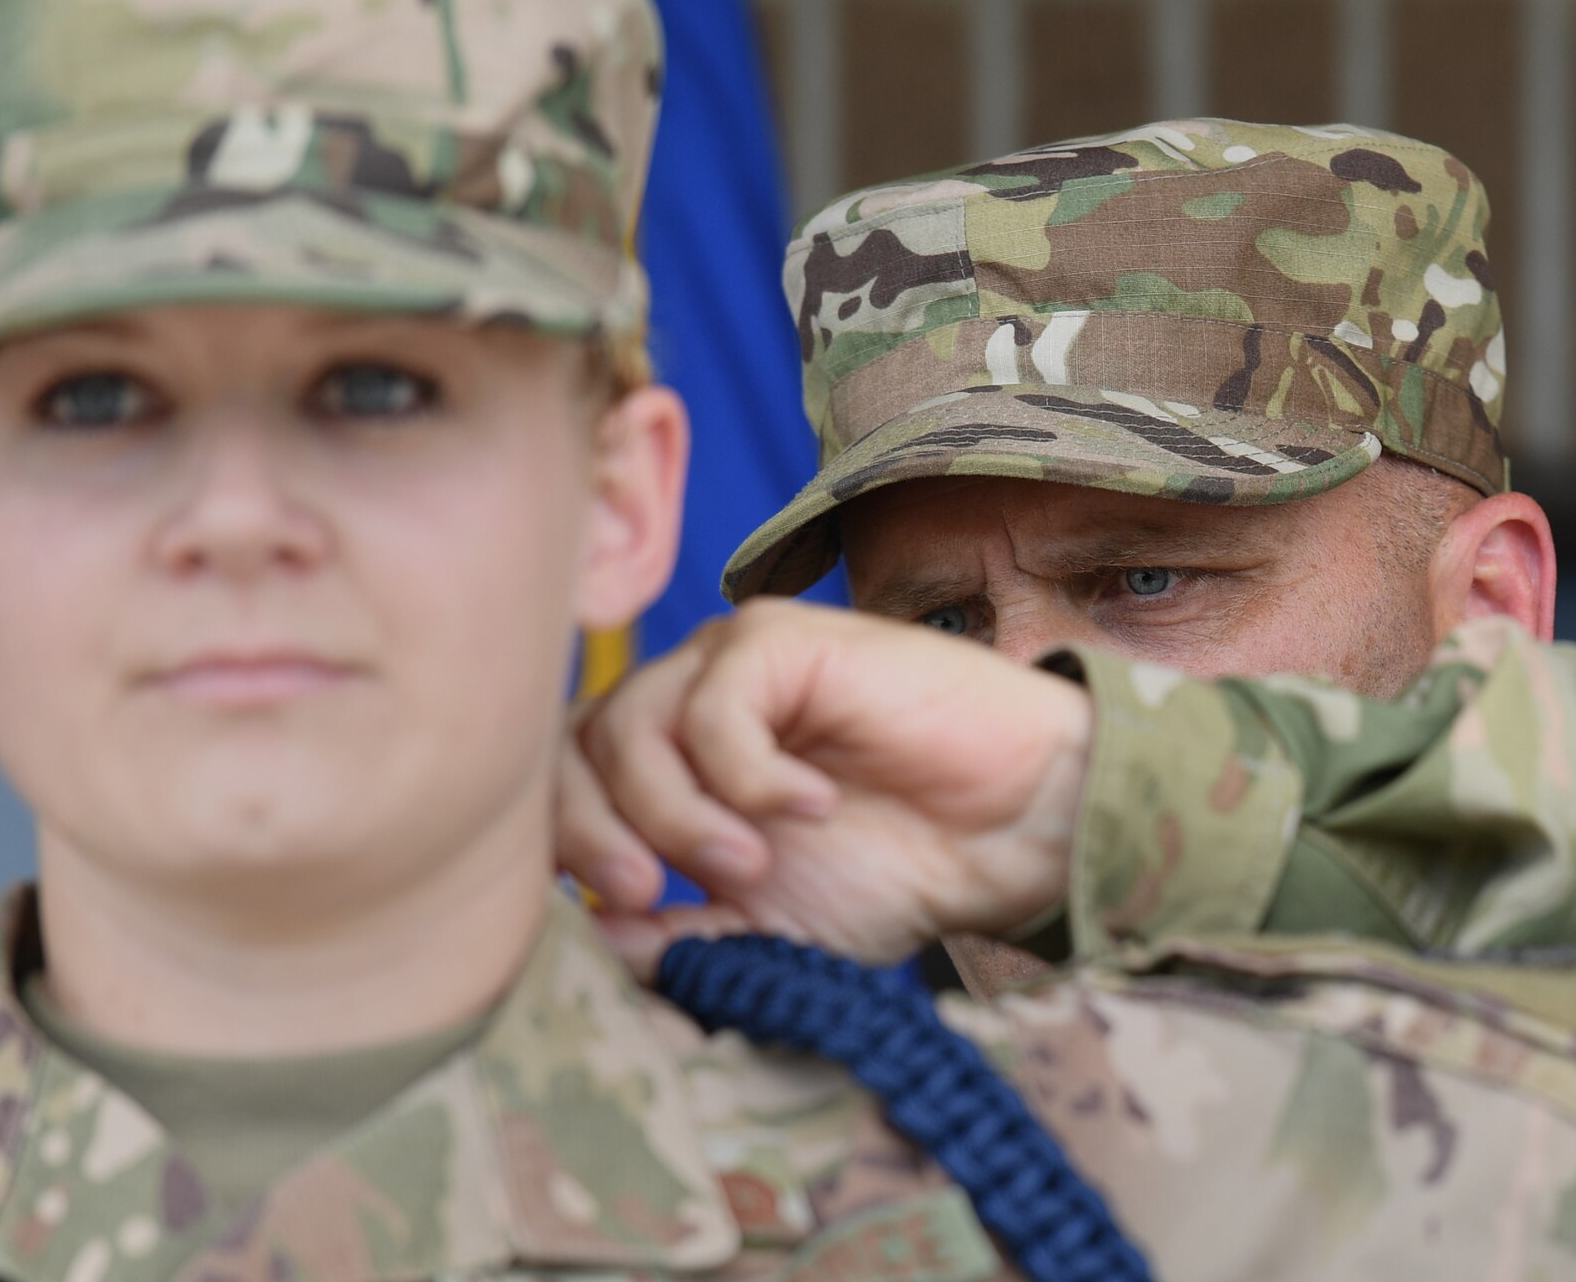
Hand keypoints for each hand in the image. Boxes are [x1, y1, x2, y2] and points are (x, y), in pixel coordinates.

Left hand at [556, 599, 1092, 976]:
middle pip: (578, 744)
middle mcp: (686, 700)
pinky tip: (813, 805)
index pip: (563, 780)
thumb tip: (588, 935)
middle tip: (654, 892)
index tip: (622, 911)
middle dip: (597, 830)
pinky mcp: (784, 638)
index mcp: (668, 762)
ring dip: (680, 812)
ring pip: (636, 724)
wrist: (1012, 827)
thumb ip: (676, 936)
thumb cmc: (896, 869)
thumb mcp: (765, 928)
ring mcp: (731, 662)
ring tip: (752, 862)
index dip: (564, 845)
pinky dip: (749, 775)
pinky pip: (715, 707)